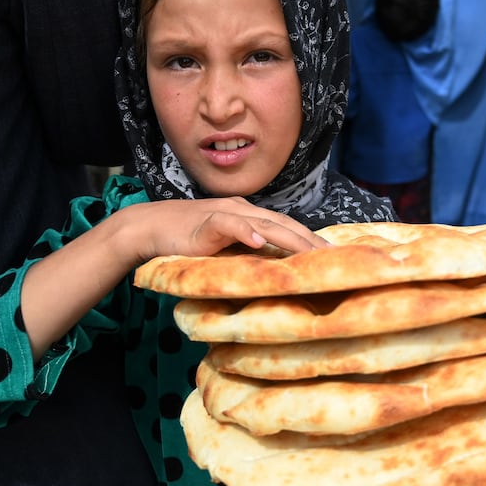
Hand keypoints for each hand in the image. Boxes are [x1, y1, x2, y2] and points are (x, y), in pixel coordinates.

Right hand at [126, 197, 328, 263]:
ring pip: (265, 223)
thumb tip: (273, 275)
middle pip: (284, 224)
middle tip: (335, 257)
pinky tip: (259, 242)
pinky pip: (229, 224)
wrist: (150, 227)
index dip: (310, 239)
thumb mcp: (224, 249)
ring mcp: (226, 213)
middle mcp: (243, 210)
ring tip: (311, 252)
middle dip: (310, 240)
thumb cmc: (187, 240)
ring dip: (290, 237)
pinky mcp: (206, 222)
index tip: (334, 256)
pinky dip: (245, 231)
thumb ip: (247, 255)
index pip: (287, 227)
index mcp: (250, 216)